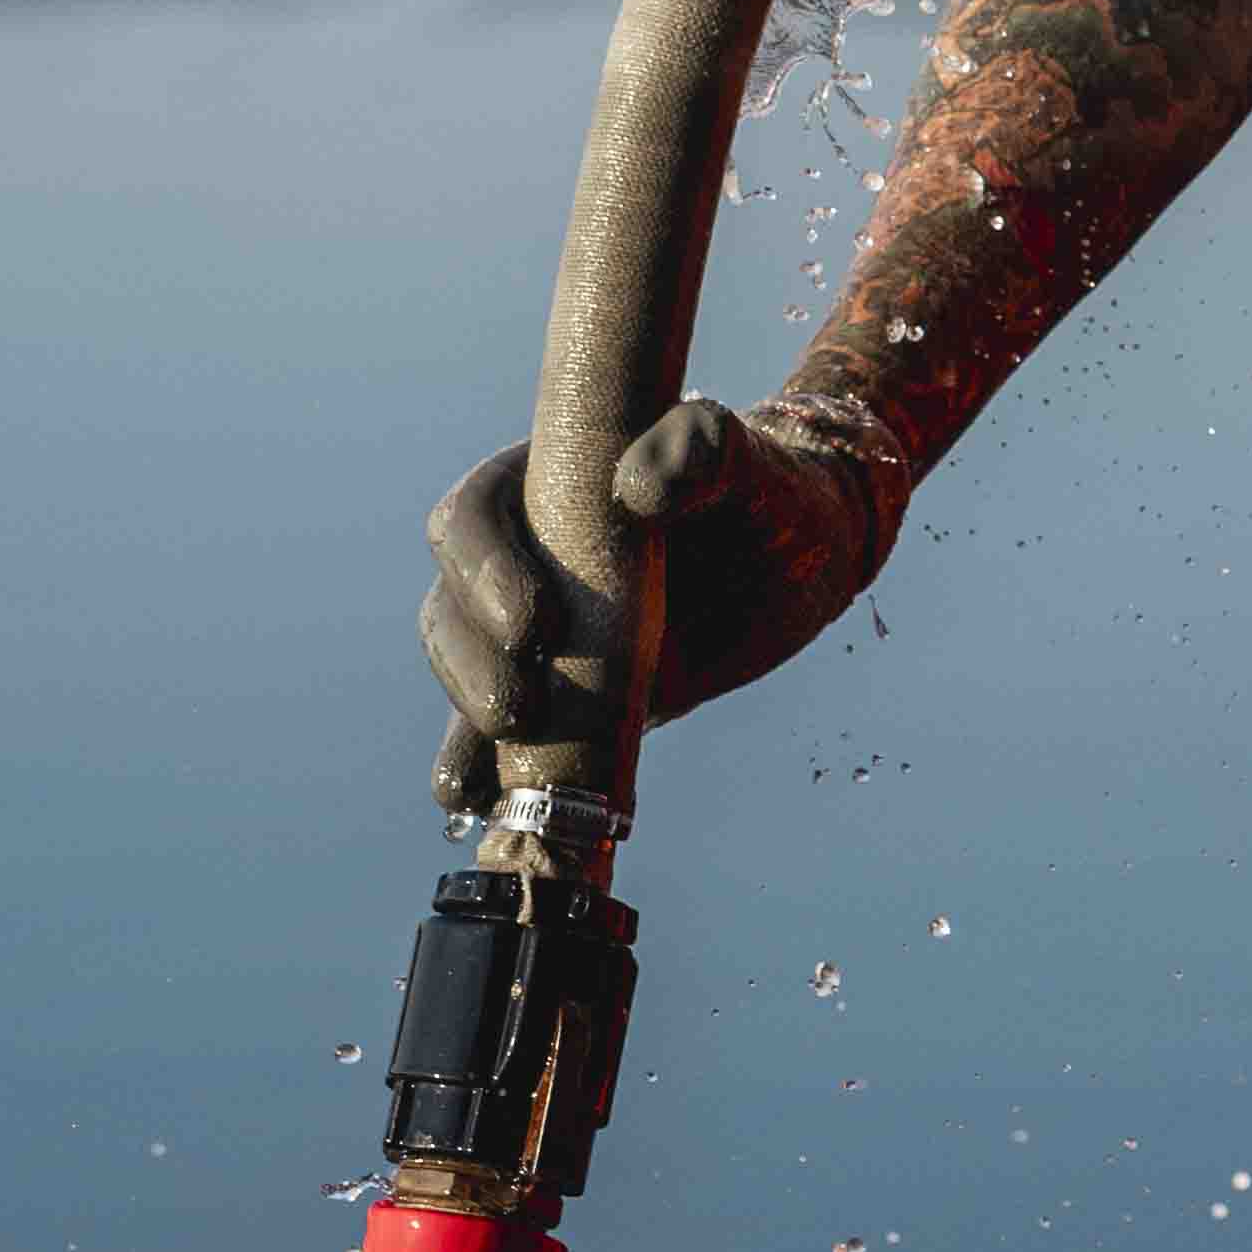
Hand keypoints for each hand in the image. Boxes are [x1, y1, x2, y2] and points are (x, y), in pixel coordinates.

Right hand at [419, 396, 903, 818]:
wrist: (799, 562)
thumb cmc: (764, 491)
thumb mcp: (743, 460)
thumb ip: (700, 449)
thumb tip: (639, 488)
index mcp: (540, 484)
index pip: (472, 518)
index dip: (482, 569)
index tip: (535, 620)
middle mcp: (520, 557)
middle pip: (452, 607)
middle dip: (469, 662)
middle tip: (520, 707)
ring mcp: (534, 633)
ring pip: (464, 674)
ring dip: (468, 721)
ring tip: (506, 765)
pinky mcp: (561, 695)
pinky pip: (499, 735)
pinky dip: (477, 770)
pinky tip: (475, 802)